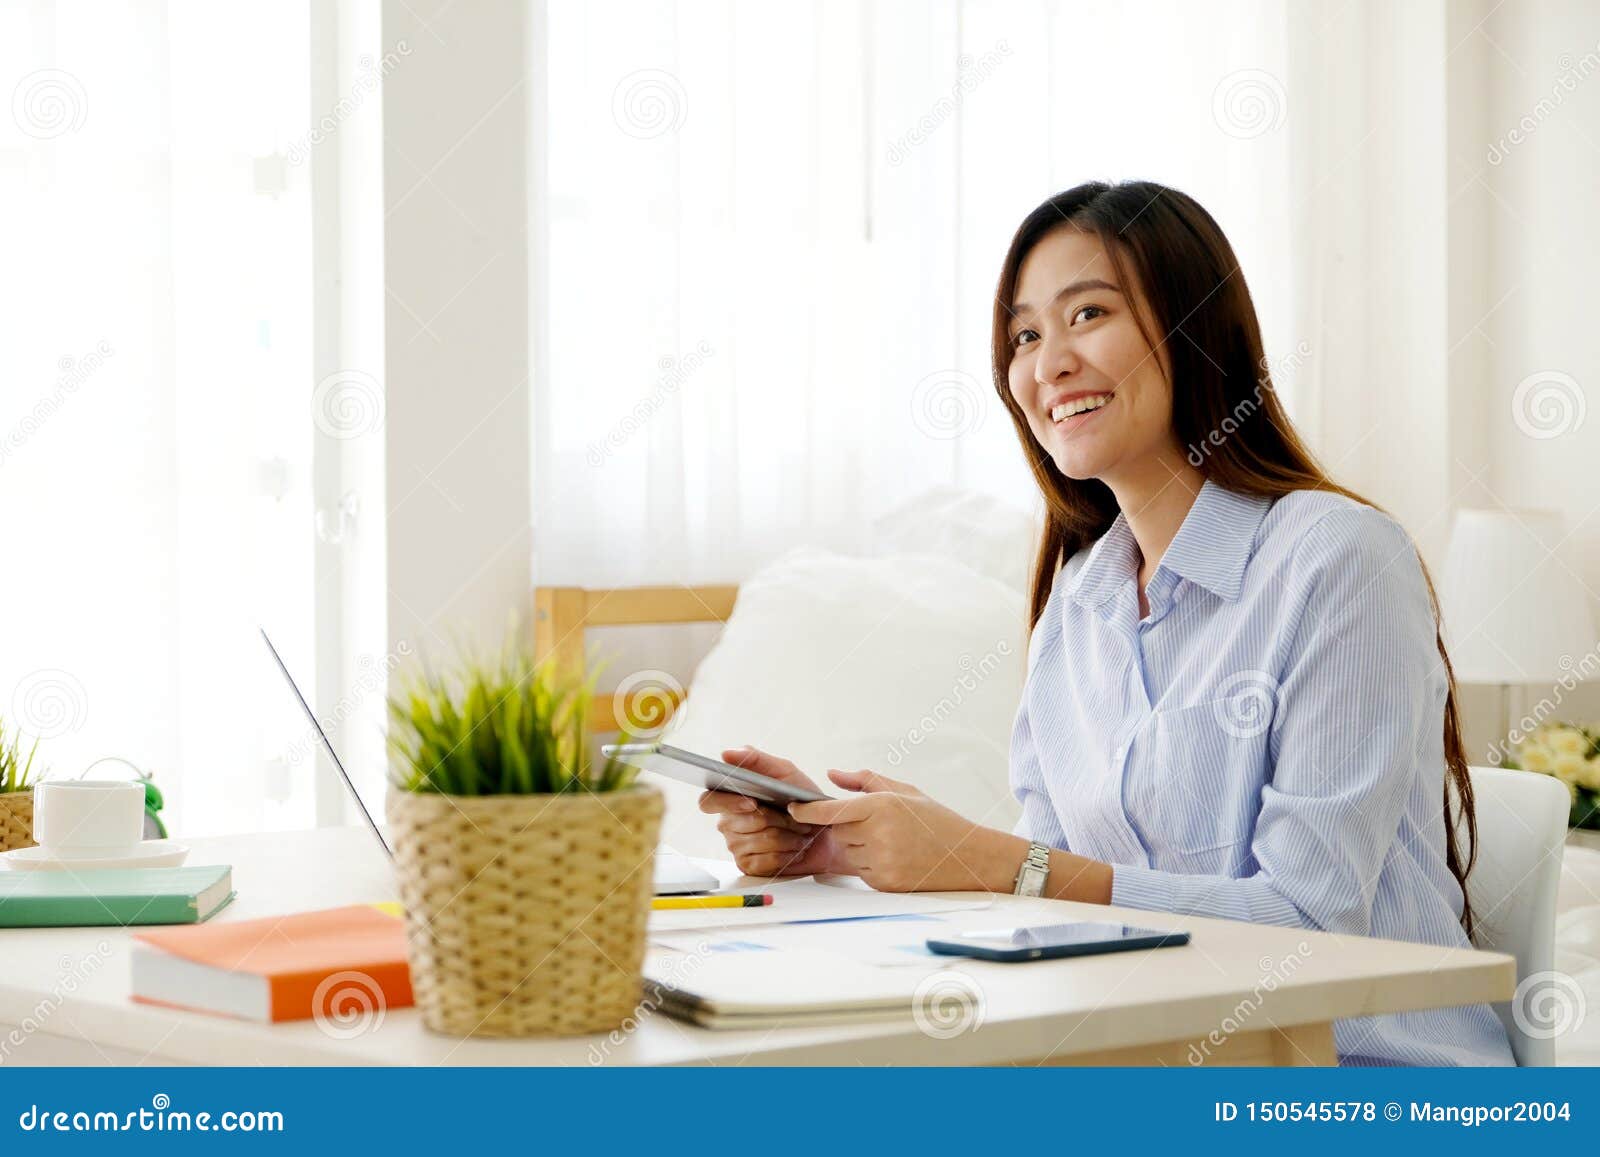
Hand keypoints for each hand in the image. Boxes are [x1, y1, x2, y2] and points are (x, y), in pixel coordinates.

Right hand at [698, 747, 842, 877]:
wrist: (827, 832)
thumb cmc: (803, 800)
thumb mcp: (784, 772)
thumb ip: (756, 759)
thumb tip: (726, 754)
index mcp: (730, 798)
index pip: (708, 801)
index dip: (727, 803)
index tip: (752, 803)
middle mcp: (729, 823)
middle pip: (740, 823)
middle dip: (776, 819)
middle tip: (795, 816)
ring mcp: (737, 846)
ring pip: (759, 840)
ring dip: (788, 836)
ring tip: (801, 832)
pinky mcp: (750, 866)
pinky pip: (767, 860)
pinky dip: (788, 853)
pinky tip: (796, 848)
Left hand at [787, 769, 1021, 892]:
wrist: (968, 856)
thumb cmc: (936, 820)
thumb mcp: (904, 791)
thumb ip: (866, 781)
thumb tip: (833, 774)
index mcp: (882, 806)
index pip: (832, 810)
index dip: (808, 811)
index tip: (793, 808)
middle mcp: (879, 834)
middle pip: (838, 832)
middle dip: (848, 828)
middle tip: (876, 825)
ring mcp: (882, 861)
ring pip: (848, 853)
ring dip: (858, 847)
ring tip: (890, 842)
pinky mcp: (884, 882)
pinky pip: (861, 871)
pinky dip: (870, 864)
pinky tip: (895, 857)